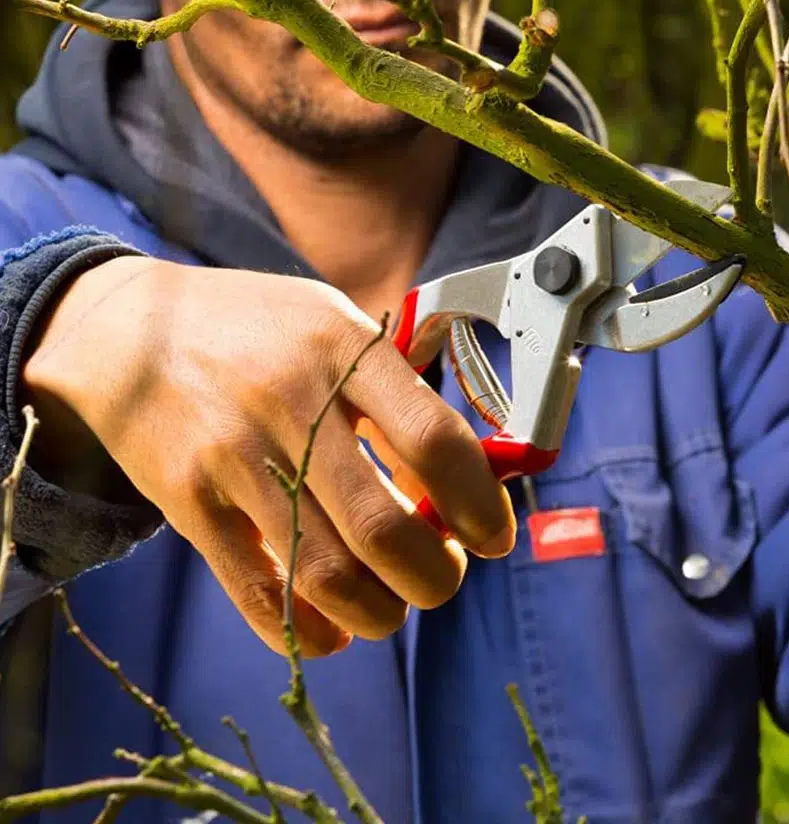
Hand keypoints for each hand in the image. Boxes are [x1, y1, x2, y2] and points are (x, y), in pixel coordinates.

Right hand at [22, 257, 514, 655]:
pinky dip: (306, 629)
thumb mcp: (335, 323)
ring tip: (396, 604)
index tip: (494, 534)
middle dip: (436, 576)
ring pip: (324, 573)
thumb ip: (398, 389)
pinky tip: (335, 630)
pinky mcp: (186, 501)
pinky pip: (254, 589)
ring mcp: (233, 455)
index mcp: (343, 349)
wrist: (128, 330)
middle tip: (446, 574)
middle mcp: (290, 401)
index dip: (479, 503)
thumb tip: (462, 480)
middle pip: (383, 528)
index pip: (434, 440)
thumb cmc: (257, 328)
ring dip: (380, 612)